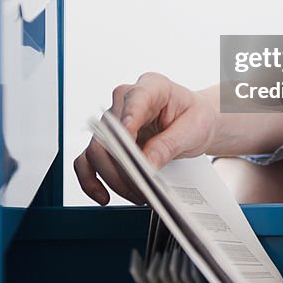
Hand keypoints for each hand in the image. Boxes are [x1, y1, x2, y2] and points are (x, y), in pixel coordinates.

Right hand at [74, 72, 217, 204]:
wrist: (194, 121)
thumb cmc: (194, 117)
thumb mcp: (194, 129)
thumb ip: (169, 145)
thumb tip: (146, 164)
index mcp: (152, 87)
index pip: (135, 99)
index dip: (128, 119)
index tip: (127, 139)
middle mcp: (126, 100)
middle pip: (109, 132)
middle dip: (122, 165)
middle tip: (142, 187)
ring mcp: (114, 120)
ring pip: (96, 150)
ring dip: (112, 178)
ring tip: (135, 195)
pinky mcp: (107, 140)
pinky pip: (88, 160)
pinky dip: (91, 180)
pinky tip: (103, 196)